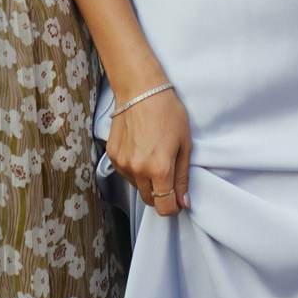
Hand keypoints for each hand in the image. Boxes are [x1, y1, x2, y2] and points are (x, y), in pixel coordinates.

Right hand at [108, 88, 190, 217]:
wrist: (140, 89)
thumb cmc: (167, 113)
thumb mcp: (184, 144)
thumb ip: (182, 177)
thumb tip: (183, 202)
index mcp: (159, 169)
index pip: (164, 207)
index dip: (173, 208)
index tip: (178, 201)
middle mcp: (138, 170)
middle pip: (149, 200)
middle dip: (161, 195)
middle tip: (168, 176)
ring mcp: (122, 164)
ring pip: (137, 187)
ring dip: (147, 181)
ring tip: (154, 156)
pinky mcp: (112, 155)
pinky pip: (125, 173)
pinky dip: (134, 169)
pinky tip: (141, 149)